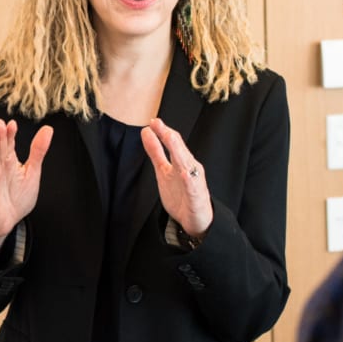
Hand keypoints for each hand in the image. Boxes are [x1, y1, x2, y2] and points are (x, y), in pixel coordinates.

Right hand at [0, 120, 52, 244]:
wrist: (8, 222)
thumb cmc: (18, 197)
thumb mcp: (32, 172)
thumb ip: (38, 151)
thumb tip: (48, 129)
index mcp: (9, 163)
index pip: (9, 145)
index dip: (10, 134)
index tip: (12, 123)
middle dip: (0, 137)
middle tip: (0, 124)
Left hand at [141, 118, 212, 239]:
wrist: (196, 220)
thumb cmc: (181, 193)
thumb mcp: (164, 170)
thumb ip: (156, 151)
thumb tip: (146, 132)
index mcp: (181, 161)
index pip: (173, 143)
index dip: (163, 132)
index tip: (152, 121)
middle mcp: (189, 168)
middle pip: (179, 151)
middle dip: (170, 138)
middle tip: (159, 124)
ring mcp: (194, 182)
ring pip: (187, 165)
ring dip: (179, 152)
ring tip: (170, 139)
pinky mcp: (196, 198)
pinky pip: (193, 188)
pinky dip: (190, 180)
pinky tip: (185, 173)